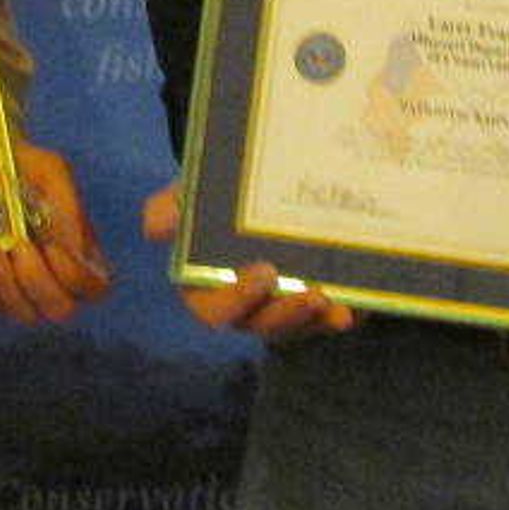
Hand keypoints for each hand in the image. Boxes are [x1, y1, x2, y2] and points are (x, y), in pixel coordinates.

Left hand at [0, 142, 111, 325]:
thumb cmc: (25, 168)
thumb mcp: (51, 172)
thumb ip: (68, 207)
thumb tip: (76, 249)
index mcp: (81, 253)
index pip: (94, 288)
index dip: (75, 276)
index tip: (50, 245)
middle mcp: (56, 277)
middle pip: (60, 309)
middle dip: (37, 282)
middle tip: (19, 247)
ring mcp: (23, 288)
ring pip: (24, 314)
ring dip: (5, 285)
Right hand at [143, 179, 350, 340]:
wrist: (270, 182)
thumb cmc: (221, 195)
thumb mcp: (197, 192)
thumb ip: (176, 205)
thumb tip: (153, 227)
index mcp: (206, 285)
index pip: (211, 307)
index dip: (236, 298)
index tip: (263, 273)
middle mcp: (245, 305)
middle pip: (259, 324)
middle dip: (282, 313)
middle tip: (307, 292)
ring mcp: (282, 309)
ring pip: (295, 327)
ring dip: (312, 317)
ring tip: (330, 297)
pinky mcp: (318, 306)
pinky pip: (328, 320)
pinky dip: (342, 316)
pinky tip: (354, 308)